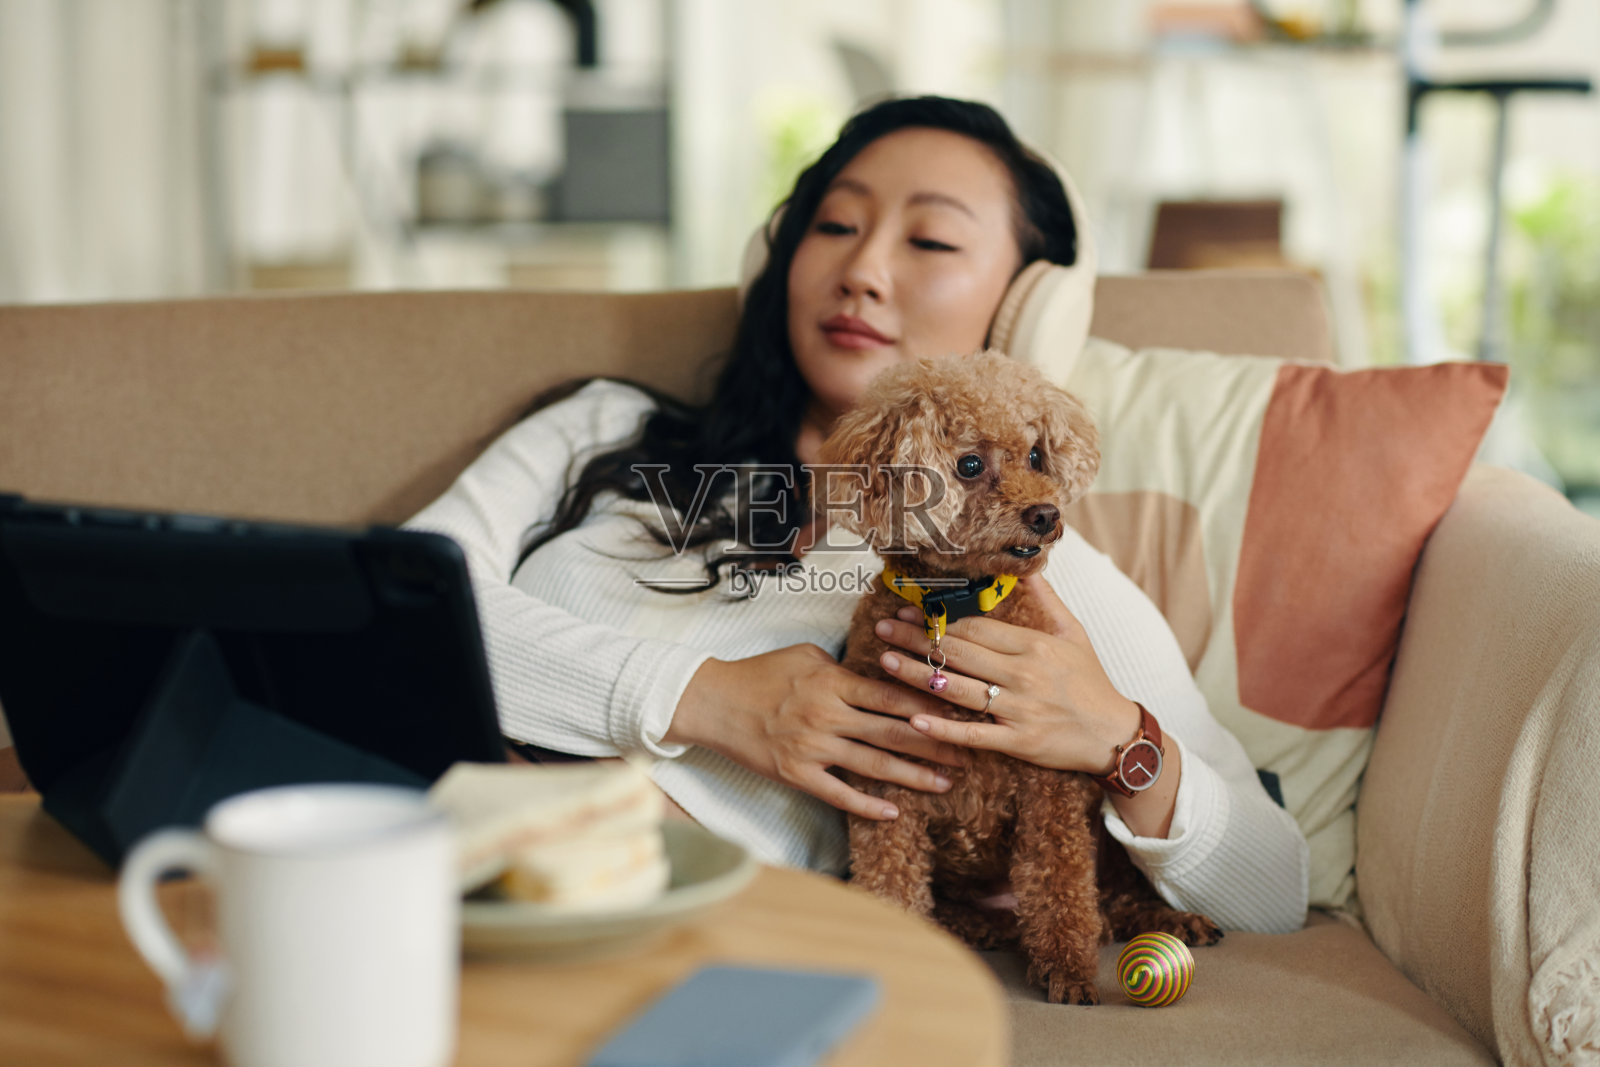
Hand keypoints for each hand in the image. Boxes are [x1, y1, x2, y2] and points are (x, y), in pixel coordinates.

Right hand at [664, 643, 969, 821]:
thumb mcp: (806, 655)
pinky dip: (867, 805)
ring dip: (913, 775)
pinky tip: (893, 812)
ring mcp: (813, 748)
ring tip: (945, 783)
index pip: (892, 695)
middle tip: (970, 753)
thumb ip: (845, 666)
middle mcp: (828, 716)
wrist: (714, 702)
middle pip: (893, 733)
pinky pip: (839, 794)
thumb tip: (880, 670)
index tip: (959, 712)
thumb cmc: (761, 673)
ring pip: (874, 765)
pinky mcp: (797, 774)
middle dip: (936, 744)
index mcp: (833, 683)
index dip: (929, 706)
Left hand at [872, 574, 1139, 772]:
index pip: (976, 627)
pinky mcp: (1018, 742)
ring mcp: (1019, 710)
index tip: (909, 610)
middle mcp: (1023, 675)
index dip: (939, 618)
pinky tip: (914, 720)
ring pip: (959, 689)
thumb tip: (1029, 566)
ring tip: (885, 661)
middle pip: (960, 653)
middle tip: (883, 629)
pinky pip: (974, 735)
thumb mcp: (1074, 633)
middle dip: (917, 639)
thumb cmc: (1091, 682)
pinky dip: (943, 729)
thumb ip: (1048, 599)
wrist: (1114, 735)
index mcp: (1033, 646)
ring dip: (918, 675)